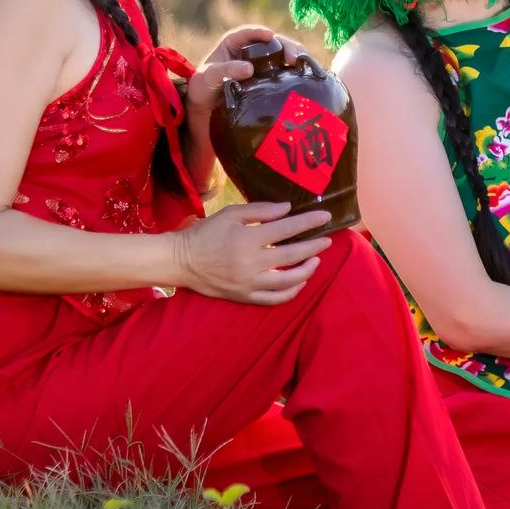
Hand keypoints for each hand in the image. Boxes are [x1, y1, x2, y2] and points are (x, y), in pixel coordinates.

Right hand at [168, 200, 332, 303]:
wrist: (182, 261)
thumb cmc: (206, 233)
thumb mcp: (230, 214)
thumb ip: (260, 211)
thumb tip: (287, 209)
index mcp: (248, 239)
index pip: (287, 229)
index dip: (308, 222)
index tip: (325, 217)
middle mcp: (252, 263)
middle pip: (293, 256)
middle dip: (314, 246)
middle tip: (327, 240)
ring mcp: (250, 283)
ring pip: (289, 282)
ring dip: (307, 271)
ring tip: (316, 261)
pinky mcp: (246, 296)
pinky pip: (275, 299)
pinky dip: (291, 292)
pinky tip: (300, 282)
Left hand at [186, 24, 305, 122]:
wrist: (205, 108)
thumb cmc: (203, 87)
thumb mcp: (208, 77)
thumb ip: (226, 70)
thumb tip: (249, 69)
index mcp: (234, 43)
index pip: (248, 33)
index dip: (260, 32)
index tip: (270, 35)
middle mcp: (251, 51)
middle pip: (273, 42)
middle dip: (286, 46)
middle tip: (294, 57)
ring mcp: (262, 64)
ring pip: (283, 55)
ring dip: (295, 58)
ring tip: (302, 66)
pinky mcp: (270, 78)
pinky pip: (285, 71)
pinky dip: (296, 72)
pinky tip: (305, 77)